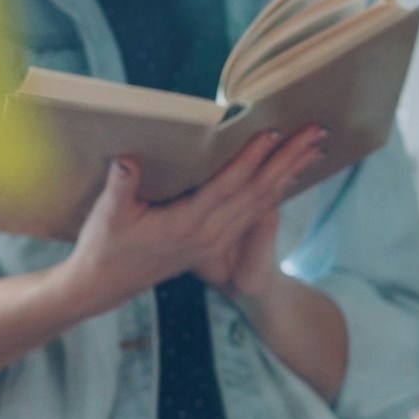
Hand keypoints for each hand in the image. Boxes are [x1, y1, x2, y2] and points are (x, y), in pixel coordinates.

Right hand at [62, 128, 326, 305]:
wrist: (105, 286)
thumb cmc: (104, 246)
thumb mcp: (108, 215)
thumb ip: (121, 187)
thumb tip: (127, 161)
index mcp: (187, 225)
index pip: (228, 186)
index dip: (251, 159)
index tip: (273, 133)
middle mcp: (209, 234)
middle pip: (258, 193)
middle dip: (288, 160)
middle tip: (314, 132)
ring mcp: (215, 241)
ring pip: (263, 203)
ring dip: (290, 173)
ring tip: (314, 147)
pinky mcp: (214, 243)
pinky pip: (255, 214)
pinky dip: (277, 191)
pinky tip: (292, 174)